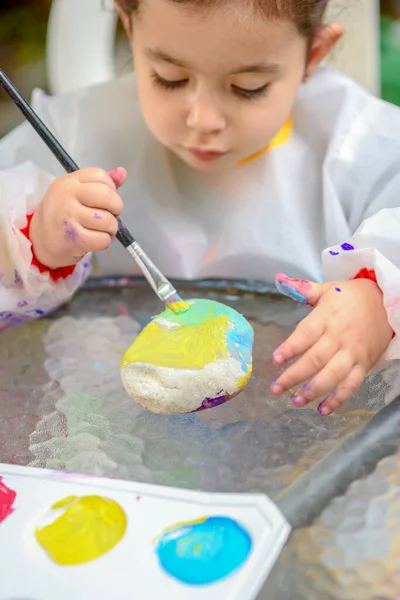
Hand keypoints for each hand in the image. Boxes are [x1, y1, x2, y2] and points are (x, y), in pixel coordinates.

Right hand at [29, 167, 126, 268]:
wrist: (40, 240)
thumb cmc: (62, 214)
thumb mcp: (76, 193)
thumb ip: (99, 183)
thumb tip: (122, 173)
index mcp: (68, 182)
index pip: (100, 176)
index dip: (110, 188)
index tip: (104, 199)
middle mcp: (67, 196)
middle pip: (108, 197)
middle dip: (116, 208)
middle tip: (109, 215)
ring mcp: (70, 217)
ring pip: (108, 221)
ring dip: (110, 229)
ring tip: (99, 229)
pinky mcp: (75, 238)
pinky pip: (103, 239)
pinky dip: (104, 242)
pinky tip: (93, 240)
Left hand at [270, 273, 392, 415]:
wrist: (386, 302)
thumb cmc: (350, 297)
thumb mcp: (327, 289)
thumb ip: (302, 289)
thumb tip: (279, 280)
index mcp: (327, 317)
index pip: (306, 334)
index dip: (290, 348)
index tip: (275, 360)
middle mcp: (339, 337)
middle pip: (315, 359)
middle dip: (294, 375)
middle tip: (276, 388)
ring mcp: (353, 353)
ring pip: (332, 375)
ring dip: (313, 391)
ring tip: (295, 401)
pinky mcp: (363, 364)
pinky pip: (351, 385)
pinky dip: (338, 399)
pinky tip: (322, 410)